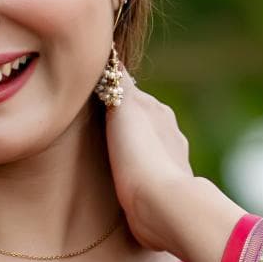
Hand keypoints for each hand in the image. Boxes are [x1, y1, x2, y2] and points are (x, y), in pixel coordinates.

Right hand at [104, 79, 243, 261]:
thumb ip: (118, 83)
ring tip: (106, 153)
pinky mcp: (163, 188)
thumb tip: (111, 55)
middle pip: (140, 118)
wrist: (162, 205)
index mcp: (158, 111)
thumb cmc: (140, 156)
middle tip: (93, 124)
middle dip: (121, 120)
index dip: (111, 92)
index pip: (131, 92)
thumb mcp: (125, 109)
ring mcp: (170, 160)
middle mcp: (169, 132)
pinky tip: (123, 178)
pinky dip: (135, 169)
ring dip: (130, 147)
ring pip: (145, 145)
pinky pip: (146, 171)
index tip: (92, 93)